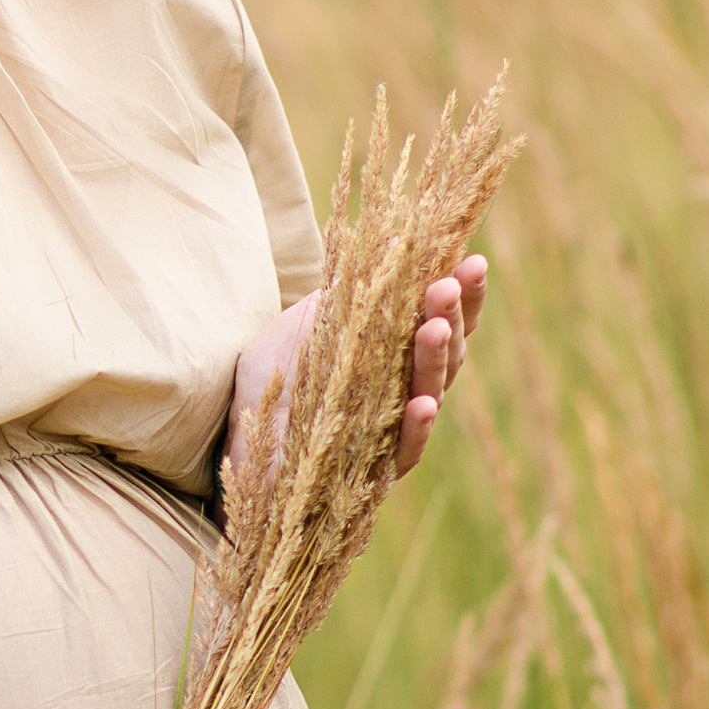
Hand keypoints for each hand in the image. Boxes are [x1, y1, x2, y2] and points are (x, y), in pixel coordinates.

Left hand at [228, 257, 487, 483]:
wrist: (236, 430)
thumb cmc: (276, 375)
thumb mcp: (313, 318)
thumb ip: (355, 287)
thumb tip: (396, 236)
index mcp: (399, 354)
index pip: (444, 320)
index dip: (464, 294)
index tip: (472, 260)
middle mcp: (405, 391)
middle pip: (446, 354)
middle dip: (449, 316)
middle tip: (446, 284)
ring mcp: (392, 430)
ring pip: (429, 394)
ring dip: (433, 360)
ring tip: (434, 327)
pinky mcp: (369, 471)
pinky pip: (402, 451)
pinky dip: (414, 428)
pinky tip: (423, 404)